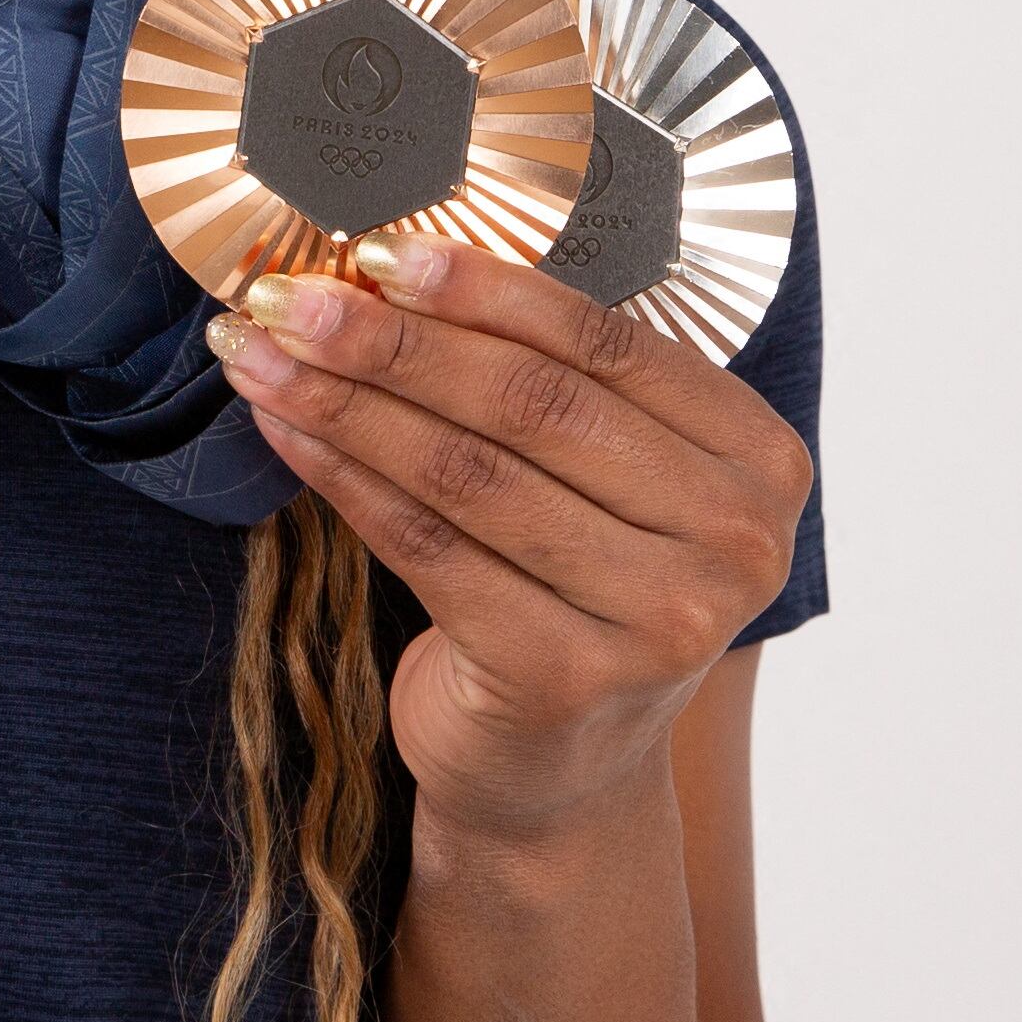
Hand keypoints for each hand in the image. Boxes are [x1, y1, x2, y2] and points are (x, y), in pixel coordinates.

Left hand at [209, 233, 811, 846]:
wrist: (554, 772)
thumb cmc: (569, 588)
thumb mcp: (601, 478)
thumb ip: (551, 378)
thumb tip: (398, 264)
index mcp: (759, 462)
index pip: (607, 345)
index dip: (486, 288)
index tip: (381, 249)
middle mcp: (735, 544)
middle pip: (533, 404)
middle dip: (396, 339)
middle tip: (292, 294)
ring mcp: (658, 622)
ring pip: (469, 471)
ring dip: (348, 400)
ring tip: (262, 352)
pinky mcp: (562, 678)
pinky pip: (427, 545)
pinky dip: (344, 475)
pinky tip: (284, 430)